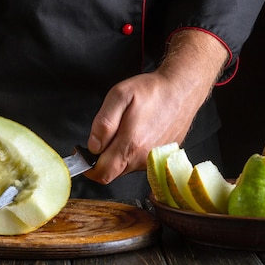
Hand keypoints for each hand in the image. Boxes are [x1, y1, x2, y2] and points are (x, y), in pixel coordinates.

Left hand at [85, 29, 228, 183]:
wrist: (182, 89)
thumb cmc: (151, 91)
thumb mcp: (119, 96)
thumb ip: (103, 124)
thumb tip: (93, 147)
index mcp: (130, 145)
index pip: (102, 174)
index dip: (88, 167)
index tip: (83, 154)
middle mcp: (143, 158)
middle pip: (112, 172)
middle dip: (102, 160)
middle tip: (104, 136)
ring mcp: (153, 160)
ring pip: (125, 167)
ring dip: (118, 154)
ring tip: (125, 129)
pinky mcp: (161, 157)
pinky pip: (139, 162)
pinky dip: (132, 152)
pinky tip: (138, 132)